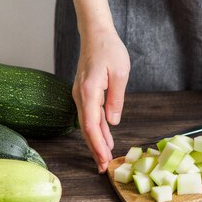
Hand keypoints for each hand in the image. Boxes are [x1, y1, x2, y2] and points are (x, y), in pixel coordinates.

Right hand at [72, 29, 129, 172]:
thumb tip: (112, 122)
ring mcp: (81, 95)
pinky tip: (105, 139)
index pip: (91, 125)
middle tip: (103, 167)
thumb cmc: (109, 50)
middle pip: (86, 129)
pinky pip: (91, 116)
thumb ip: (116, 99)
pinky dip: (98, 129)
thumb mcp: (119, 73)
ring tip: (104, 158)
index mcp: (89, 91)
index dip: (97, 145)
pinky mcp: (86, 93)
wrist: (96, 34)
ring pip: (88, 124)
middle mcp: (81, 95)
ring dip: (96, 142)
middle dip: (95, 149)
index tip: (104, 159)